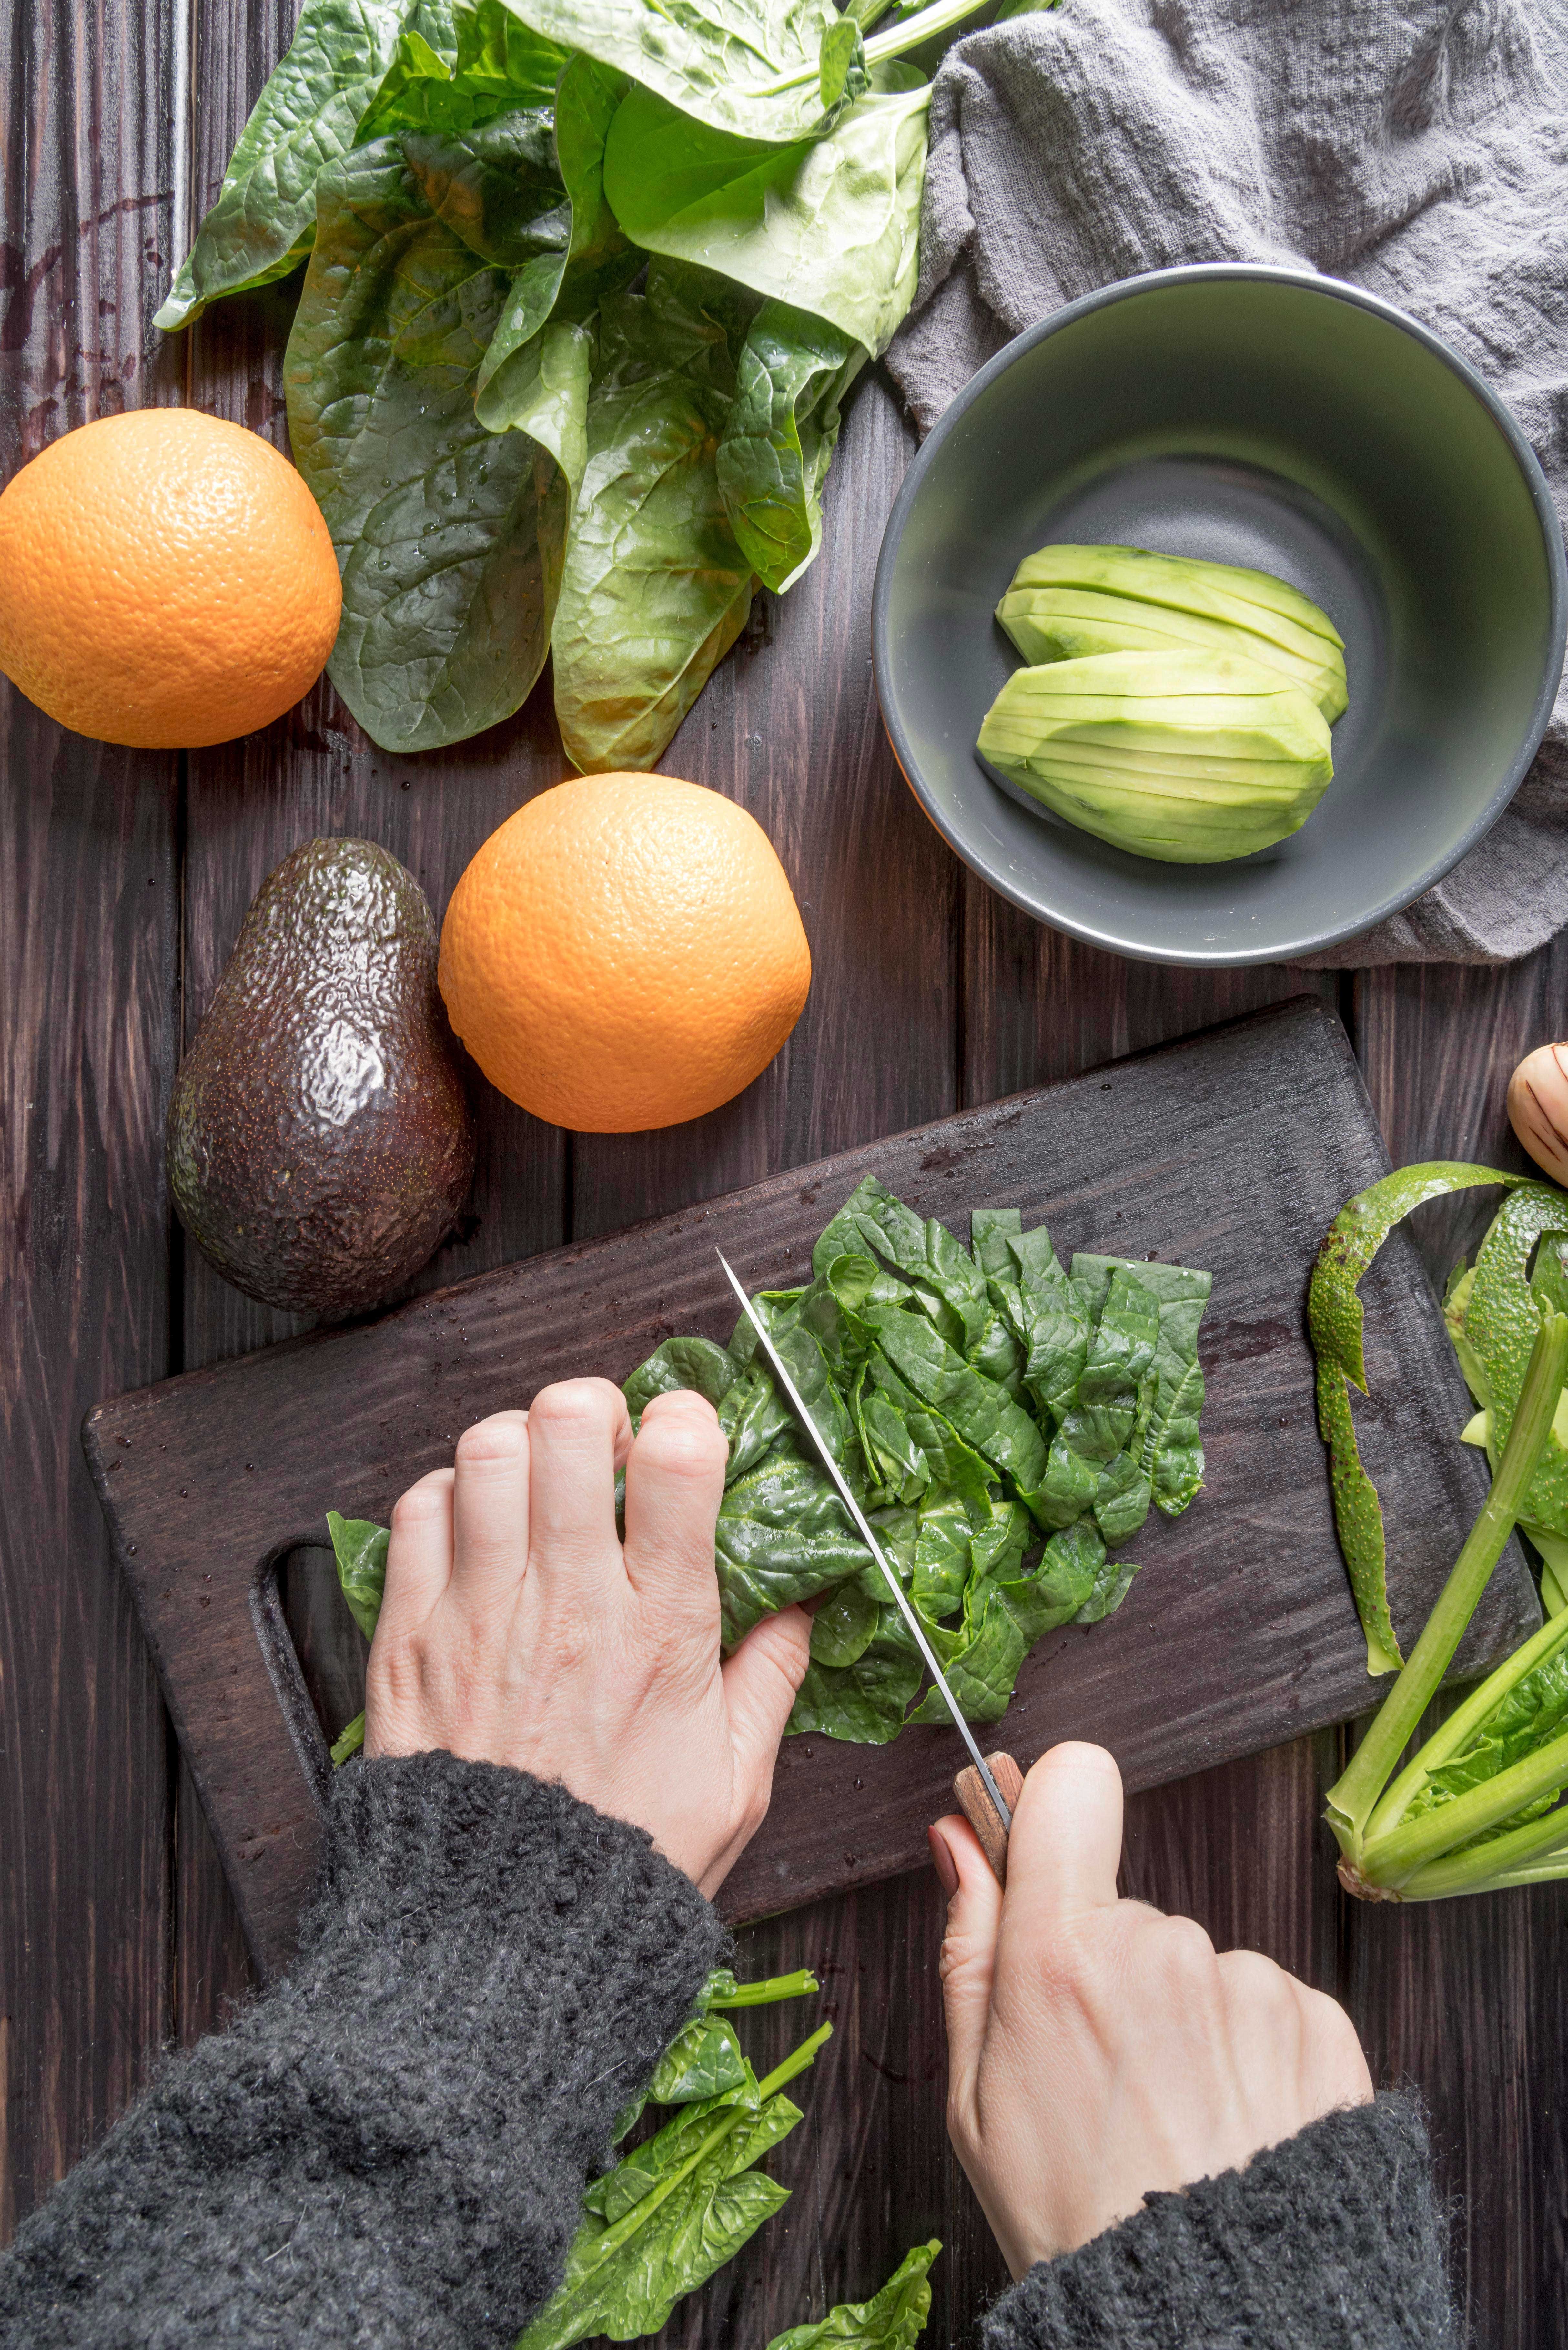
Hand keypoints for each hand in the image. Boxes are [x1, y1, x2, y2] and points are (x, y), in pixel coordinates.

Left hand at [364, 1380, 811, 1897]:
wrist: (497, 1938)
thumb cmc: (623, 1859)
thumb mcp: (735, 1778)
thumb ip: (772, 1674)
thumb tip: (807, 1598)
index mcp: (658, 1629)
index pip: (678, 1459)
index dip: (684, 1417)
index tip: (683, 1436)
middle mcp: (567, 1604)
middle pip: (567, 1424)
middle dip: (593, 1408)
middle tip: (604, 1447)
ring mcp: (479, 1613)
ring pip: (486, 1450)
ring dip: (519, 1446)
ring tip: (538, 1482)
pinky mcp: (409, 1636)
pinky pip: (418, 1511)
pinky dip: (450, 1498)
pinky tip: (479, 1532)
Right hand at [928, 1742, 1371, 2275]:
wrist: (1212, 2319)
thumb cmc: (1075, 2219)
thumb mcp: (976, 2097)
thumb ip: (968, 1949)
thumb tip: (962, 1841)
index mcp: (1064, 1957)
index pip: (1075, 1785)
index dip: (1058, 1805)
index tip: (1053, 1856)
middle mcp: (1163, 1950)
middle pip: (1130, 1912)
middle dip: (1114, 1975)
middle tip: (1109, 2080)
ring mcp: (1249, 1984)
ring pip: (1199, 1967)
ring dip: (1187, 2024)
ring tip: (1177, 2121)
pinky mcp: (1319, 2022)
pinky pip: (1267, 2004)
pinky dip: (1251, 2054)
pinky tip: (1232, 2126)